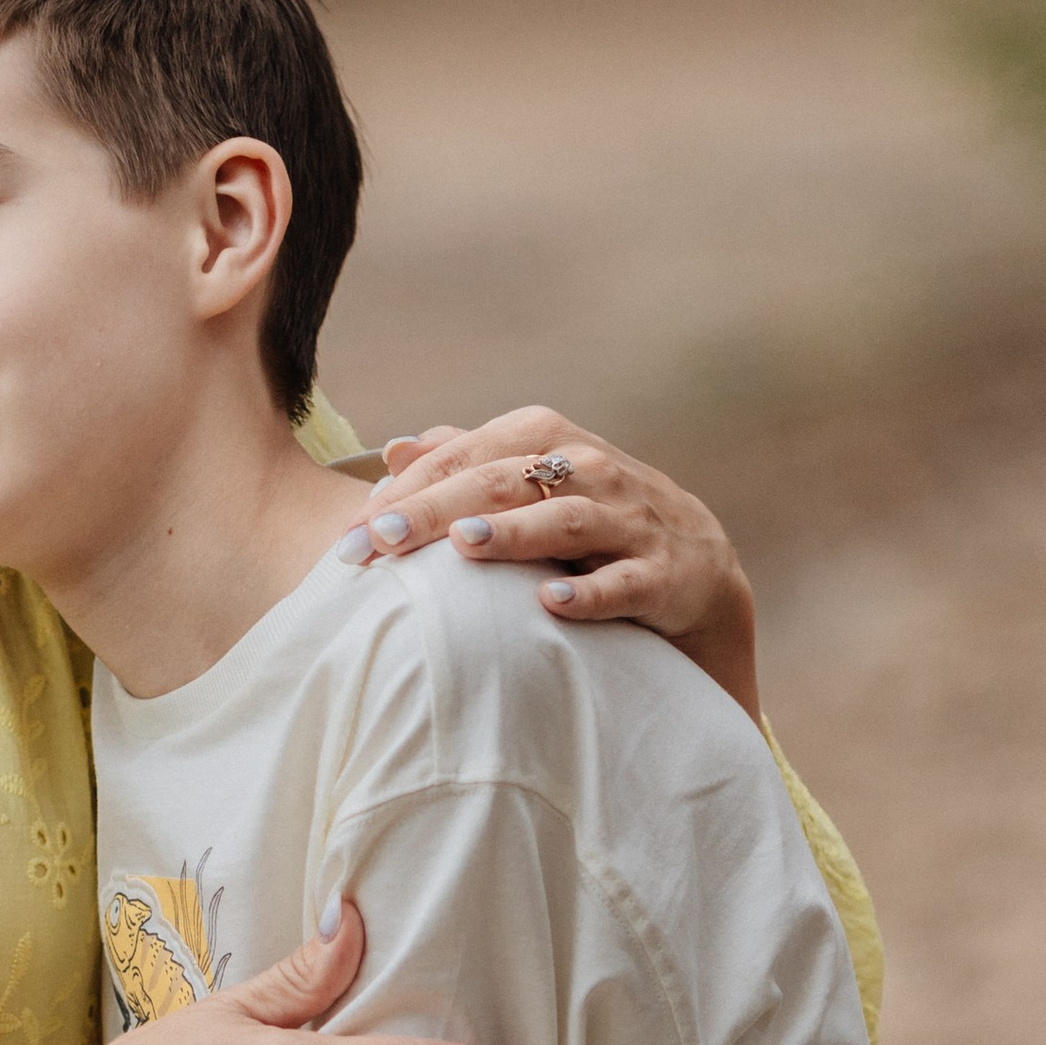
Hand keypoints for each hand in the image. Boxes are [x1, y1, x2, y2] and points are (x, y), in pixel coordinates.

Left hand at [336, 407, 759, 718]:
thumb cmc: (589, 520)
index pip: (464, 456)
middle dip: (432, 512)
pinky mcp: (662, 575)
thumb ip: (466, 461)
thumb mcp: (530, 481)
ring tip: (463, 544)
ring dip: (514, 533)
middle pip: (500, 482)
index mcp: (547, 439)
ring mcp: (629, 521)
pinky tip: (551, 605)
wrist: (694, 567)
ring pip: (565, 520)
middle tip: (375, 542)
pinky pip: (624, 583)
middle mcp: (590, 470)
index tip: (351, 531)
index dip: (405, 491)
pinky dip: (590, 593)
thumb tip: (394, 450)